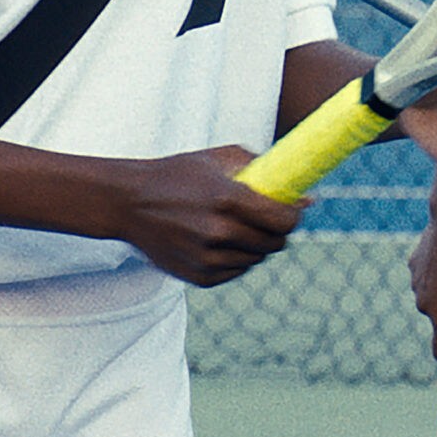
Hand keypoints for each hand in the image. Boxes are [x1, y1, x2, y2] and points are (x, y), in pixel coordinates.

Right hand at [110, 145, 304, 287]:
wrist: (129, 203)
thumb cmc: (179, 174)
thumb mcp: (219, 159)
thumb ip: (263, 171)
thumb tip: (307, 196)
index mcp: (227, 199)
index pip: (284, 220)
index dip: (294, 216)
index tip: (292, 210)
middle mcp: (218, 232)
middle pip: (274, 244)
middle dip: (277, 231)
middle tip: (267, 219)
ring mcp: (207, 258)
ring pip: (256, 260)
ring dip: (255, 245)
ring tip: (235, 227)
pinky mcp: (198, 277)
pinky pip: (235, 272)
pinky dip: (235, 259)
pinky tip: (218, 241)